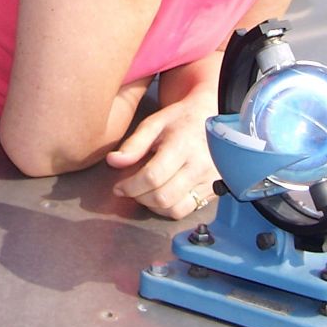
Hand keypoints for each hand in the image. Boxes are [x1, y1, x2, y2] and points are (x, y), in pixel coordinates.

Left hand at [106, 97, 218, 218]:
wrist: (213, 117)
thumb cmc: (181, 119)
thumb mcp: (154, 123)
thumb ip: (134, 143)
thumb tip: (113, 161)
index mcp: (182, 146)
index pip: (152, 177)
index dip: (130, 187)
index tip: (119, 187)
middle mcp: (199, 166)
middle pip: (163, 197)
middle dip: (139, 197)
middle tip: (131, 190)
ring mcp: (208, 180)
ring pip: (175, 209)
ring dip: (154, 207)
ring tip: (145, 193)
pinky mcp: (214, 189)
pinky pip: (187, 210)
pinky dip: (169, 208)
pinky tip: (163, 195)